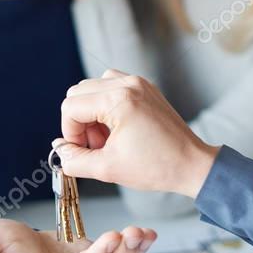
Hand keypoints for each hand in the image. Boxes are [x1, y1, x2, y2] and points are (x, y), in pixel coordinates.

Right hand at [54, 70, 220, 198]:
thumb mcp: (107, 169)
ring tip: (107, 138)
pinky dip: (106, 105)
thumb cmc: (156, 167)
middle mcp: (128, 84)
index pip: (71, 107)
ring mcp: (138, 83)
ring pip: (93, 87)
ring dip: (92, 112)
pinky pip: (112, 87)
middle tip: (95, 146)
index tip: (81, 150)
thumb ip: (75, 160)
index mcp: (118, 99)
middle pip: (79, 93)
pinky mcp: (145, 88)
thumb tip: (60, 151)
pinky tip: (116, 128)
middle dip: (79, 122)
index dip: (69, 132)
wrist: (191, 165)